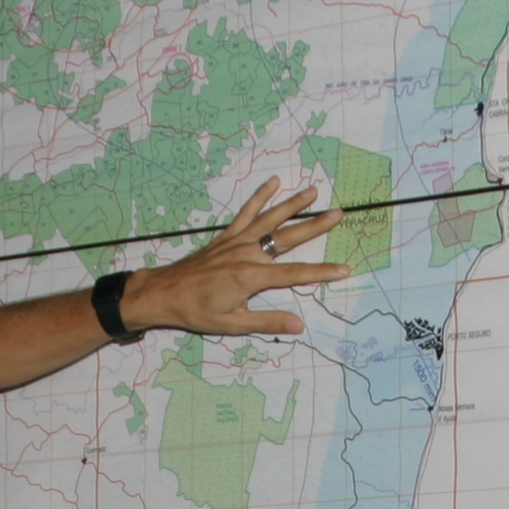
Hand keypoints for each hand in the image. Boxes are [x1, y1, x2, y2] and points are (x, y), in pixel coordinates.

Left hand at [120, 181, 350, 336]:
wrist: (164, 293)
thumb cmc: (196, 311)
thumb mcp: (232, 324)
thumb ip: (266, 321)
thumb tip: (298, 325)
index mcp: (251, 277)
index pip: (295, 273)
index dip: (321, 272)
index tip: (344, 269)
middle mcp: (247, 254)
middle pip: (288, 237)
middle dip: (315, 225)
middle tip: (338, 213)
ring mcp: (236, 242)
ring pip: (270, 219)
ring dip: (292, 204)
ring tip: (313, 190)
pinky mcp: (226, 237)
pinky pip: (246, 213)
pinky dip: (259, 197)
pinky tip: (272, 183)